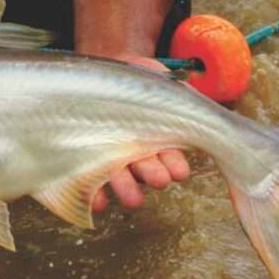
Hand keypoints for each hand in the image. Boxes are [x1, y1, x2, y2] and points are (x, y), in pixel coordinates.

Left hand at [90, 54, 190, 211]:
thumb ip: (175, 91)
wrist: (100, 76)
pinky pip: (89, 181)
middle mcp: (136, 153)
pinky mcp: (87, 160)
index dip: (175, 164)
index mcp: (157, 138)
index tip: (179, 171)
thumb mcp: (158, 78)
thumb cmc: (135, 79)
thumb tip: (192, 99)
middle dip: (154, 174)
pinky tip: (98, 202)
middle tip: (159, 180)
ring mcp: (111, 158)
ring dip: (128, 188)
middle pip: (147, 168)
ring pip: (121, 176)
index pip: (170, 156)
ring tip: (134, 199)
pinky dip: (94, 194)